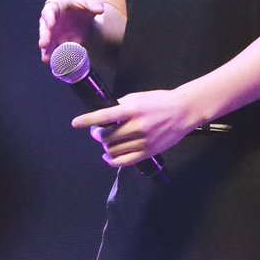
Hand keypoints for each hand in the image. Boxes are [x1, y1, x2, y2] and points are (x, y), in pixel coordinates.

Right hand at [38, 0, 103, 62]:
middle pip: (45, 27)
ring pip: (47, 41)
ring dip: (46, 50)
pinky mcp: (56, 43)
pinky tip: (55, 63)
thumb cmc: (85, 4)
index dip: (49, 17)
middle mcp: (51, 18)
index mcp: (57, 4)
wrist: (86, 18)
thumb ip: (94, 2)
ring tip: (46, 59)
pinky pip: (53, 50)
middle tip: (44, 44)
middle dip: (44, 36)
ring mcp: (52, 32)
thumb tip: (99, 10)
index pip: (50, 9)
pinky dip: (54, 56)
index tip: (51, 25)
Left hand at [71, 89, 200, 167]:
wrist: (184, 111)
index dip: (88, 120)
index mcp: (133, 110)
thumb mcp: (139, 97)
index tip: (75, 123)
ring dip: (105, 147)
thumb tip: (105, 114)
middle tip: (97, 132)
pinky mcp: (148, 152)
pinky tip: (108, 157)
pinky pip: (124, 161)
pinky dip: (112, 161)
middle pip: (106, 137)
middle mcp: (137, 126)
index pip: (105, 116)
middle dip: (97, 135)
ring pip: (113, 150)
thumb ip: (122, 105)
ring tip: (107, 142)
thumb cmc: (161, 101)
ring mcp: (143, 141)